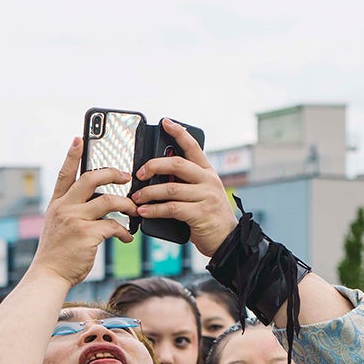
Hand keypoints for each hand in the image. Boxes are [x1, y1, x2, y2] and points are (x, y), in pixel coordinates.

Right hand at [31, 138, 137, 285]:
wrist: (49, 275)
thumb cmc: (58, 253)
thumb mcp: (58, 226)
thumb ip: (72, 211)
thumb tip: (97, 202)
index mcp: (57, 204)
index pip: (64, 173)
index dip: (72, 155)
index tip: (80, 138)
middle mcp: (64, 208)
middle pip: (90, 178)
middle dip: (112, 173)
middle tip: (126, 176)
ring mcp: (74, 220)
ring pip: (109, 201)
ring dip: (127, 204)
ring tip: (134, 210)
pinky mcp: (87, 235)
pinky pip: (114, 226)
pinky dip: (124, 231)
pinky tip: (127, 238)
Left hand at [131, 119, 238, 256]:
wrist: (227, 241)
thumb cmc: (209, 217)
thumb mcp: (201, 194)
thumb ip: (185, 184)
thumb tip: (156, 177)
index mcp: (208, 173)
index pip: (193, 147)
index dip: (179, 133)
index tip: (166, 122)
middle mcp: (209, 181)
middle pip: (177, 164)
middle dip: (153, 166)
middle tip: (139, 173)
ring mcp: (206, 196)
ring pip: (170, 188)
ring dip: (149, 193)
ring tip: (136, 197)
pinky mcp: (201, 213)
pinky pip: (172, 208)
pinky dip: (154, 210)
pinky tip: (144, 211)